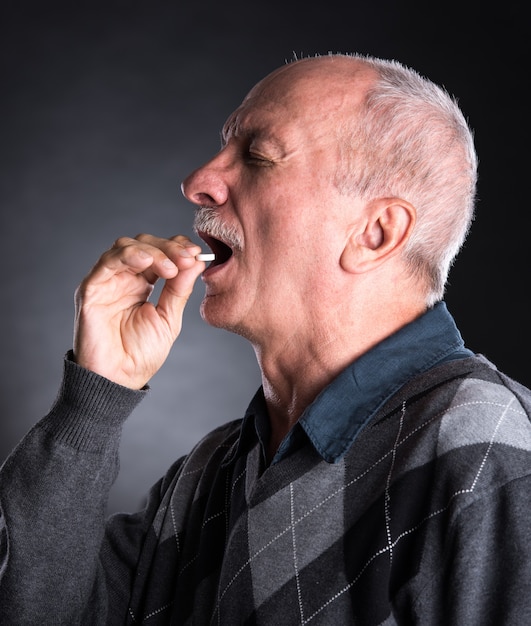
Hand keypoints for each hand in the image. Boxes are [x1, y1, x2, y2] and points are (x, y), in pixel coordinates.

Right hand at [73, 234, 205, 388]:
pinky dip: (129, 256)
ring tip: (171, 266)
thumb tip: (197, 261)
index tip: (196, 253)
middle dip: (169, 247)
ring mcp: (107, 282)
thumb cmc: (140, 354)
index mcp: (143, 284)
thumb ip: (179, 289)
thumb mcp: (168, 318)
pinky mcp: (91, 289)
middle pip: (144, 244)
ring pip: (126, 247)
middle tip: (187, 257)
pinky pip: (107, 263)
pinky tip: (148, 261)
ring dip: (153, 251)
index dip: (177, 248)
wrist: (118, 379)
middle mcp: (124, 278)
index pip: (159, 253)